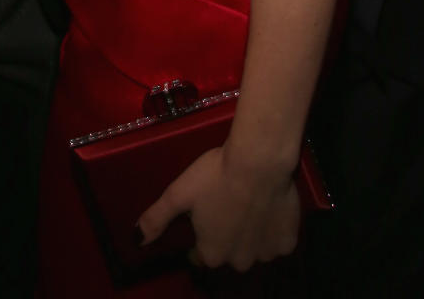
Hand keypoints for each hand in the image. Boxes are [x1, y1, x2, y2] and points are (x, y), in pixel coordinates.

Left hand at [137, 145, 299, 271]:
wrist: (258, 162)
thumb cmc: (214, 176)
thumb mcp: (178, 194)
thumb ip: (156, 218)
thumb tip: (136, 240)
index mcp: (211, 253)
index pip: (201, 255)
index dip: (200, 237)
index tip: (203, 218)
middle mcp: (238, 261)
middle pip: (229, 253)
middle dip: (226, 236)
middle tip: (225, 205)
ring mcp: (266, 254)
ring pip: (254, 249)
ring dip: (250, 234)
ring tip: (247, 204)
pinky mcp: (288, 242)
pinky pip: (278, 241)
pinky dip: (273, 229)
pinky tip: (268, 207)